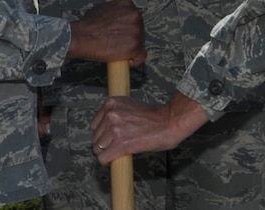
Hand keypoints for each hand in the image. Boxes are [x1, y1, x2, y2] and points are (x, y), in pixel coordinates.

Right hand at [67, 0, 145, 66]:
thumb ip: (115, 12)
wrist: (81, 37)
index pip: (135, 17)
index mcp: (126, 4)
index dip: (129, 27)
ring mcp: (136, 31)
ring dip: (131, 48)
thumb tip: (116, 18)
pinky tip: (125, 59)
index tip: (124, 32)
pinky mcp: (135, 46)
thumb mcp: (102, 9)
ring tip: (117, 50)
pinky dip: (134, 60)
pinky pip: (141, 56)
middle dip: (131, 37)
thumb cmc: (88, 25)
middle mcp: (134, 15)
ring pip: (141, 43)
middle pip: (140, 29)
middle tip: (118, 43)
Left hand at [90, 92, 207, 163]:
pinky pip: (103, 158)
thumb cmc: (155, 116)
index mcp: (111, 102)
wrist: (169, 122)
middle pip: (95, 136)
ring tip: (120, 151)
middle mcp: (110, 114)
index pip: (95, 124)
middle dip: (105, 143)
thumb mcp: (130, 107)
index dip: (103, 133)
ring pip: (98, 148)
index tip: (110, 138)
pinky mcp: (120, 144)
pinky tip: (116, 159)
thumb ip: (117, 114)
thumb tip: (107, 128)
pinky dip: (108, 162)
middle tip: (117, 146)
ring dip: (107, 152)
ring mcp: (114, 129)